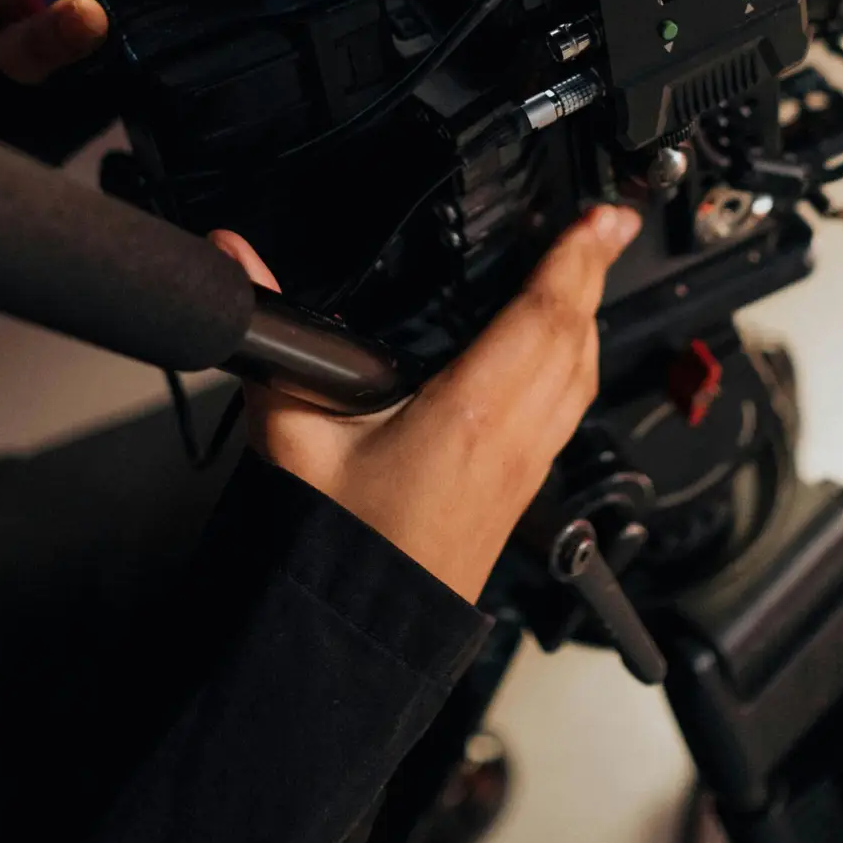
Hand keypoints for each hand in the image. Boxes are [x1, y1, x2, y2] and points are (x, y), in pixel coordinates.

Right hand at [212, 204, 641, 602]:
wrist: (363, 624)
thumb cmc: (337, 543)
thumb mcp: (290, 429)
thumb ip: (270, 336)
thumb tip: (233, 262)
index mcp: (472, 413)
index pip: (544, 314)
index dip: (578, 257)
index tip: (604, 217)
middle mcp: (515, 439)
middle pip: (577, 337)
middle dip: (595, 271)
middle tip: (608, 223)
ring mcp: (527, 468)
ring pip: (583, 376)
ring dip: (589, 316)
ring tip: (588, 269)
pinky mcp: (523, 489)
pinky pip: (570, 410)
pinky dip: (576, 362)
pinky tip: (559, 348)